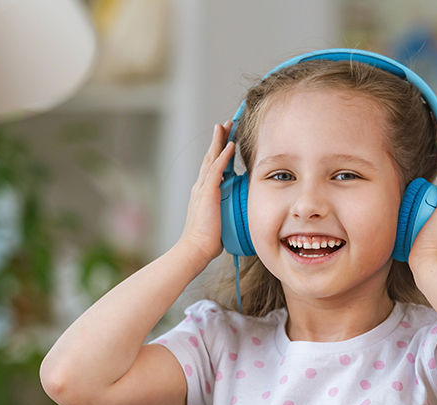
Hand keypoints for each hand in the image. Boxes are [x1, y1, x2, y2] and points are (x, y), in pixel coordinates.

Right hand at [178, 121, 235, 261]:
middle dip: (219, 139)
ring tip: (227, 126)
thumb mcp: (220, 219)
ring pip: (212, 158)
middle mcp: (201, 186)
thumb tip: (241, 210)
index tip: (228, 139)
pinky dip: (223, 156)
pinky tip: (230, 145)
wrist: (196, 249)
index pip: (213, 166)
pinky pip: (216, 170)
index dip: (220, 151)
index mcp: (204, 192)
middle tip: (226, 124)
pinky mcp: (207, 193)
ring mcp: (203, 188)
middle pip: (211, 156)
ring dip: (220, 140)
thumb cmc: (208, 240)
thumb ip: (228, 210)